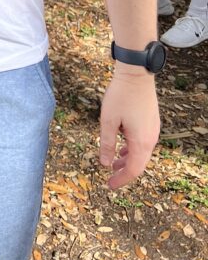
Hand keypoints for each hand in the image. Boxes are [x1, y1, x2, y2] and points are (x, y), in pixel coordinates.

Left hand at [98, 69, 159, 188]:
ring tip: (114, 163)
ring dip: (128, 160)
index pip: (133, 169)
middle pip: (139, 164)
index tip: (109, 185)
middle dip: (125, 172)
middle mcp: (151, 139)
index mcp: (141, 142)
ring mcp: (153, 130)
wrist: (136, 74)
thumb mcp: (108, 121)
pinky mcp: (152, 122)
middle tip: (111, 178)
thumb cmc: (120, 96)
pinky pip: (143, 142)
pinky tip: (122, 146)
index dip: (121, 179)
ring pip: (142, 153)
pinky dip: (132, 149)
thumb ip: (106, 143)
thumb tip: (105, 164)